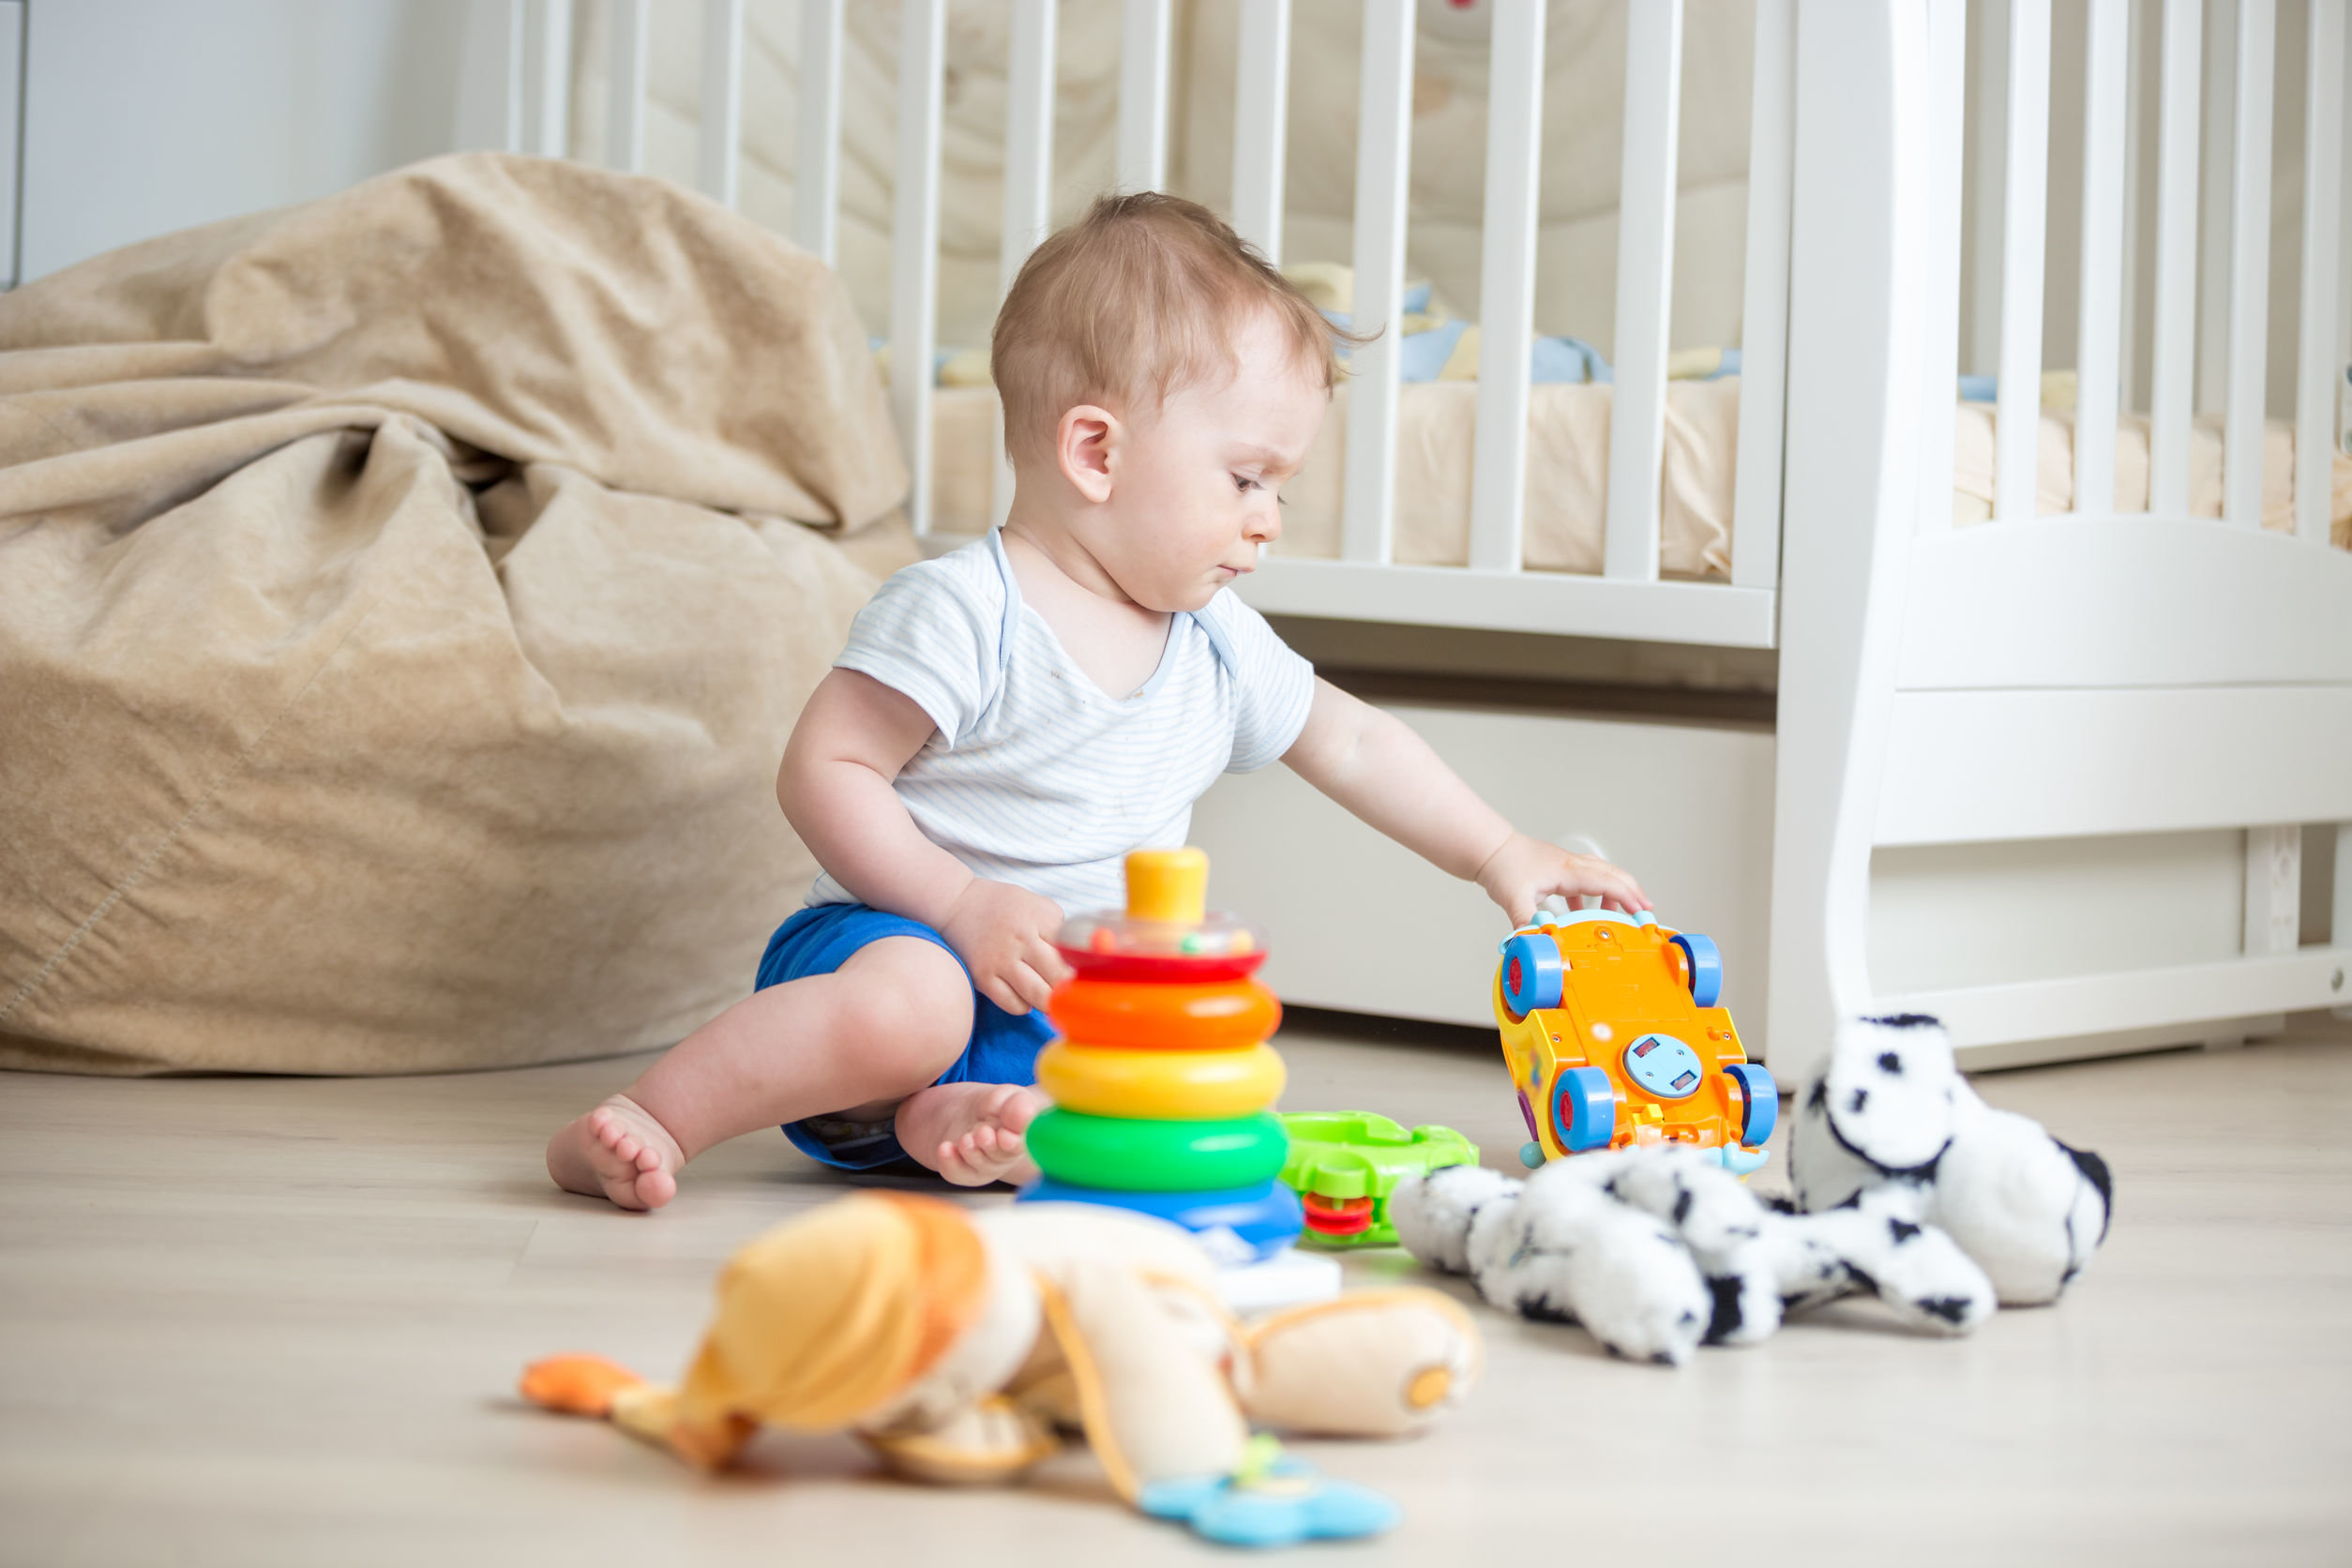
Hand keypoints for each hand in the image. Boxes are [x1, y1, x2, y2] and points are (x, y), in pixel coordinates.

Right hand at [939, 878, 1070, 1014]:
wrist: (956, 903)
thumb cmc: (1002, 906)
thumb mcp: (1035, 903)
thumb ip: (1056, 927)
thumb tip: (1077, 960)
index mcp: (1038, 917)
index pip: (1071, 950)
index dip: (1081, 965)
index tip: (1084, 973)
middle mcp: (1021, 938)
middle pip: (1059, 976)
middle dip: (1069, 988)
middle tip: (1072, 993)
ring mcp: (1000, 960)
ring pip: (1039, 995)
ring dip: (1050, 1002)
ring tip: (1052, 999)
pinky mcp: (983, 977)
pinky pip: (1013, 1004)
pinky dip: (1024, 1006)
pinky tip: (1025, 997)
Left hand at [1474, 832, 1650, 928]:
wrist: (1488, 847)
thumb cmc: (1502, 866)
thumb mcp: (1514, 899)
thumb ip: (1528, 924)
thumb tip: (1539, 944)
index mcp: (1568, 871)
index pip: (1609, 884)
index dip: (1629, 899)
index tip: (1643, 913)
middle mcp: (1571, 864)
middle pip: (1613, 875)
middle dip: (1632, 892)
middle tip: (1645, 910)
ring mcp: (1565, 864)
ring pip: (1600, 874)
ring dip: (1613, 891)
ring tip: (1617, 912)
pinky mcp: (1556, 867)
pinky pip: (1582, 879)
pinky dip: (1589, 894)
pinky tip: (1579, 910)